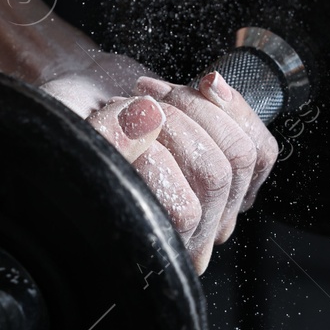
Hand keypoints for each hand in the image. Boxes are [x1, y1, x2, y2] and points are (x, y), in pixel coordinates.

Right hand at [37, 51, 277, 273]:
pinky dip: (232, 106)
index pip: (184, 210)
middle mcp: (185, 234)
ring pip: (241, 155)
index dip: (155, 155)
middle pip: (218, 176)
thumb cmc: (70, 123)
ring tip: (162, 98)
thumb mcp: (68, 129)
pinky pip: (261, 147)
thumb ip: (105, 135)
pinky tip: (200, 91)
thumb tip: (150, 119)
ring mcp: (214, 204)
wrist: (83, 100)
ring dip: (200, 109)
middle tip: (140, 102)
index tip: (120, 118)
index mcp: (146, 238)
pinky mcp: (235, 170)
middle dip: (179, 121)